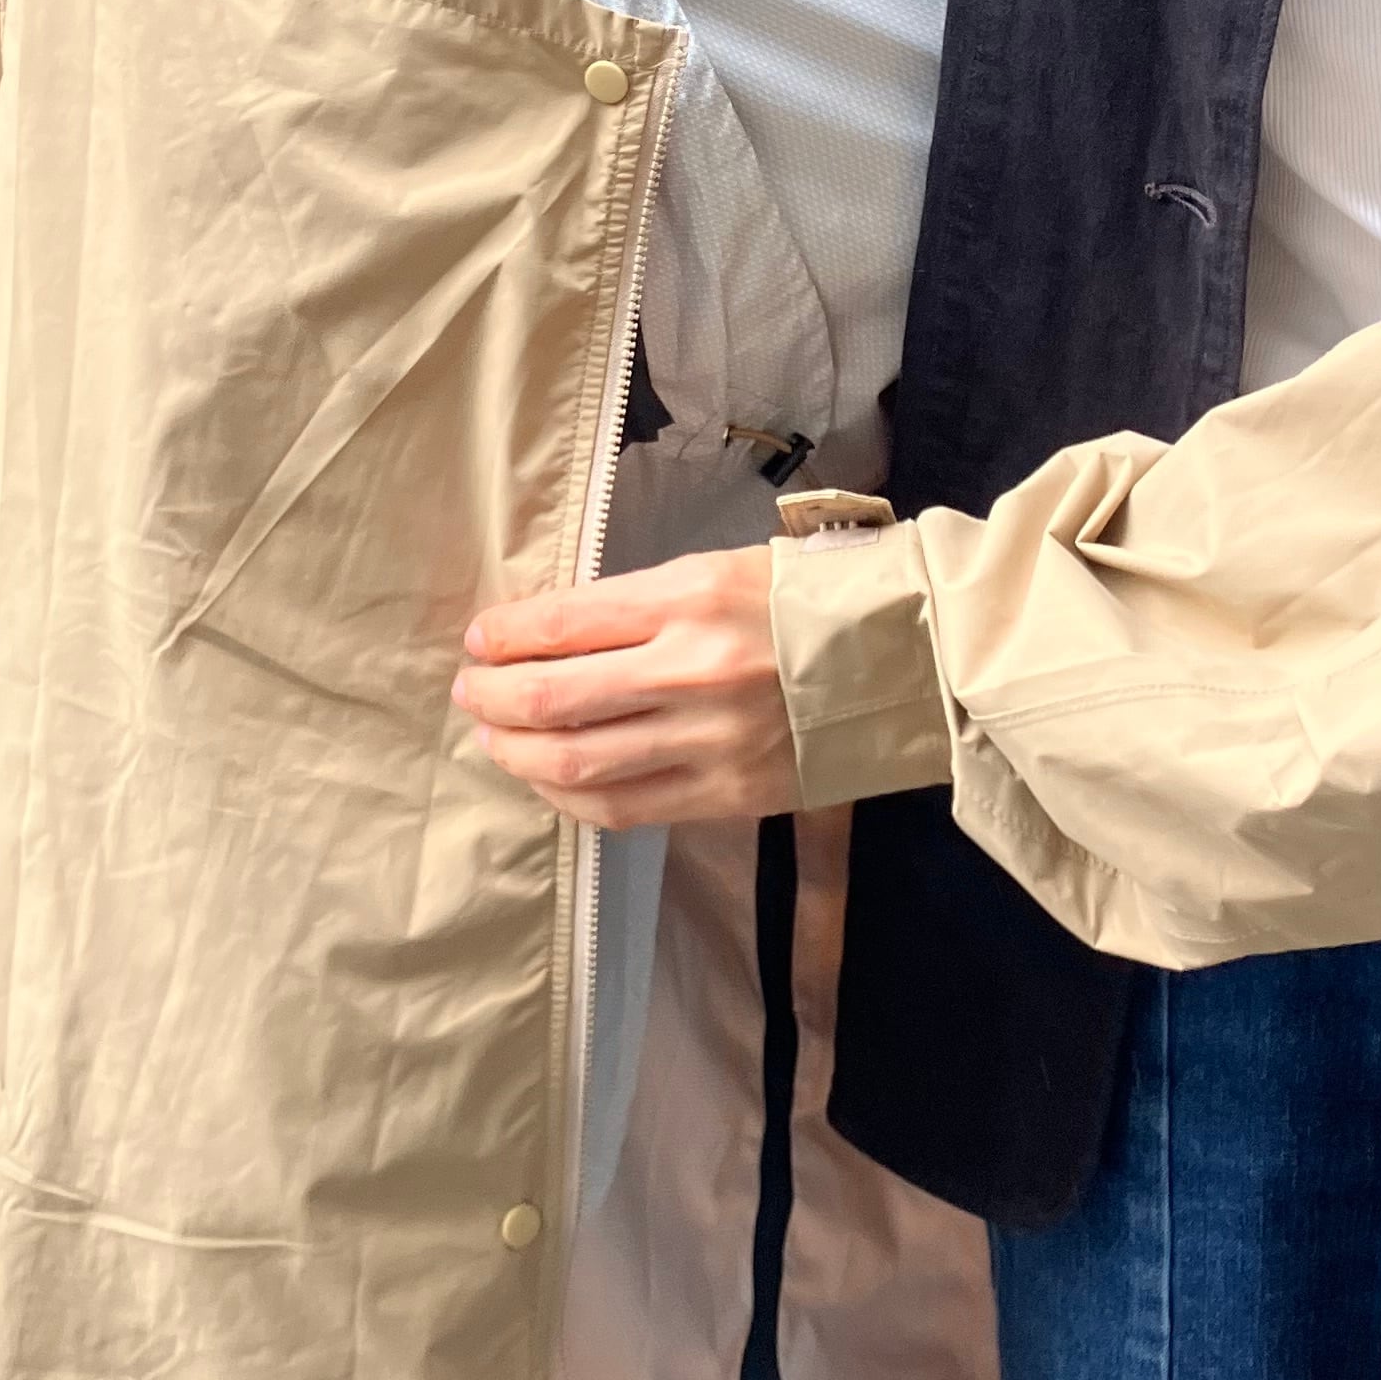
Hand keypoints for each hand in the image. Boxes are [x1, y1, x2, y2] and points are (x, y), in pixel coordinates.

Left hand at [457, 549, 794, 828]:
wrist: (908, 656)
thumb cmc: (806, 601)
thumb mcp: (718, 572)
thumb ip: (638, 606)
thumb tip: (550, 638)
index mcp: (690, 598)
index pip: (564, 624)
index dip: (504, 636)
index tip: (478, 641)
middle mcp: (693, 672)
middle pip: (553, 700)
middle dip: (494, 698)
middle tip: (471, 692)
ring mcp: (710, 742)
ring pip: (577, 764)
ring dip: (518, 754)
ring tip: (497, 740)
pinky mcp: (729, 794)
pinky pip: (624, 807)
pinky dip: (571, 796)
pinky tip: (552, 780)